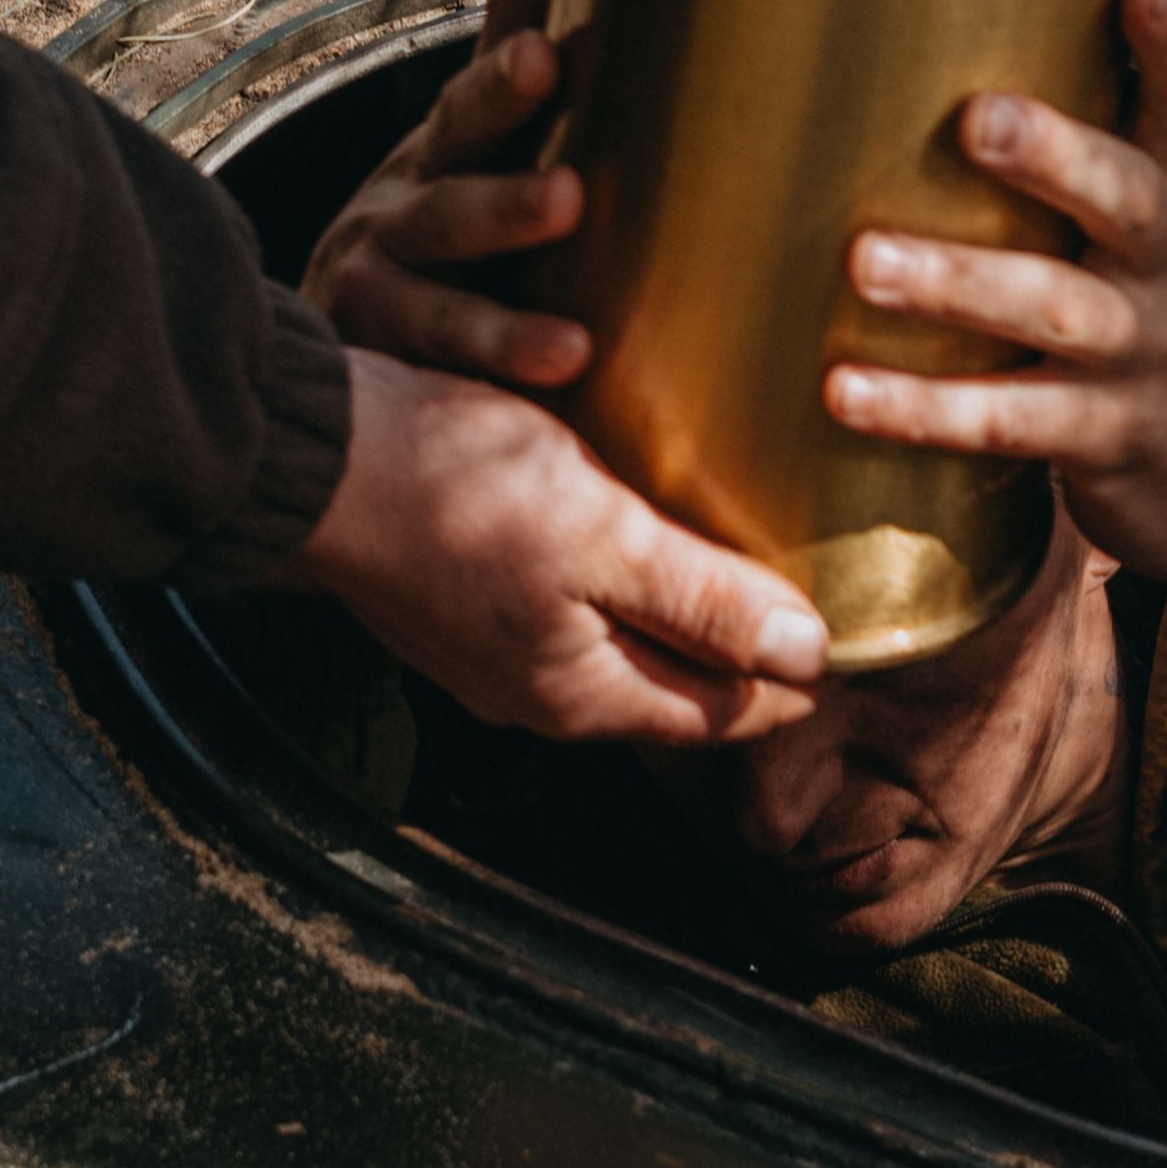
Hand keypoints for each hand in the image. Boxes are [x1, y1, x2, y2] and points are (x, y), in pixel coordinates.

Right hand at [290, 348, 825, 745]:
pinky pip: (575, 607)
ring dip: (686, 611)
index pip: (728, 710)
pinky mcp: (464, 598)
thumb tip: (809, 656)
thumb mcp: (601, 538)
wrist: (305, 457)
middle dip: (749, 647)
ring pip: (625, 646)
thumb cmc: (450, 491)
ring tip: (746, 554)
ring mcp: (494, 651)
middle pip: (678, 684)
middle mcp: (539, 692)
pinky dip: (626, 582)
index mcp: (582, 693)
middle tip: (819, 584)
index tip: (861, 622)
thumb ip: (705, 600)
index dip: (800, 670)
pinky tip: (643, 527)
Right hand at [304, 0, 587, 384]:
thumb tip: (682, 30)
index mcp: (464, 128)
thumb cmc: (456, 266)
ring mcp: (390, 248)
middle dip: (502, 83)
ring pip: (449, 222)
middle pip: (464, 116)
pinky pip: (447, 339)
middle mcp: (420, 173)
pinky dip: (504, 345)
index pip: (501, 29)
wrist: (322, 367)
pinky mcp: (381, 329)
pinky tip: (567, 355)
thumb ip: (574, 128)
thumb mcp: (501, 179)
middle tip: (547, 56)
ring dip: (506, 208)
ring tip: (567, 201)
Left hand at [826, 0, 1166, 722]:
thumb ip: (1087, 159)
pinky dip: (928, 408)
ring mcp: (1146, 358)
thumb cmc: (1163, 336)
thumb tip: (957, 62)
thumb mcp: (1157, 241)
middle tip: (979, 117)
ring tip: (868, 261)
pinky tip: (848, 391)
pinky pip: (1014, 422)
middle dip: (1058, 156)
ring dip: (962, 284)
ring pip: (1062, 312)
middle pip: (1130, 200)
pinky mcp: (1108, 439)